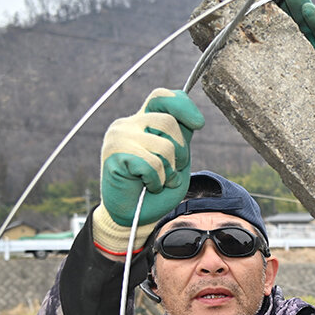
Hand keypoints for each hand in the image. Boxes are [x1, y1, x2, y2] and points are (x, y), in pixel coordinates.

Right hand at [100, 89, 204, 226]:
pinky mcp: (114, 154)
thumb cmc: (156, 188)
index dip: (183, 105)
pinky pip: (152, 164)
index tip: (199, 124)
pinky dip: (157, 181)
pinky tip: (147, 185)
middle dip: (181, 151)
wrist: (133, 216)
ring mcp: (119, 137)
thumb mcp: (176, 160)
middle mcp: (128, 124)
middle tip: (172, 170)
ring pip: (164, 146)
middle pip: (169, 122)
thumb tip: (195, 119)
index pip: (162, 97)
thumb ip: (181, 138)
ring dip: (169, 171)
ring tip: (159, 180)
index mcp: (142, 121)